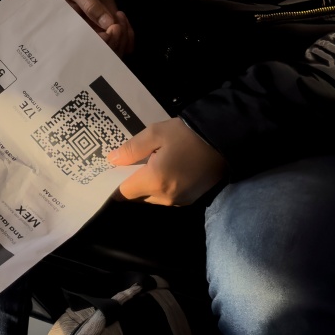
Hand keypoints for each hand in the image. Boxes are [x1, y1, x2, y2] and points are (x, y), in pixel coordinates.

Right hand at [60, 0, 134, 54]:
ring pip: (117, 51)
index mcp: (76, 31)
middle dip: (118, 39)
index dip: (105, 42)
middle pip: (107, 53)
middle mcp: (89, 38)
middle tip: (118, 18)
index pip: (90, 46)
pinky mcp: (112, 35)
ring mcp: (101, 38)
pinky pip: (125, 46)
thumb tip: (108, 24)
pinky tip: (122, 19)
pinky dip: (129, 36)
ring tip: (119, 15)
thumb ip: (92, 6)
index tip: (113, 27)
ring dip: (124, 36)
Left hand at [109, 119, 225, 205]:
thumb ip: (132, 149)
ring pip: (152, 198)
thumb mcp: (155, 133)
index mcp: (155, 181)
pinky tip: (164, 169)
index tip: (110, 171)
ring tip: (147, 163)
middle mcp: (166, 197)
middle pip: (137, 196)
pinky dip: (161, 187)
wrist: (224, 141)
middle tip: (129, 163)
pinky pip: (167, 197)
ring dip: (147, 185)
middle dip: (130, 182)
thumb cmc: (187, 135)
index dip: (114, 183)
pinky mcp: (191, 200)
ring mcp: (181, 201)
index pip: (124, 192)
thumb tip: (112, 160)